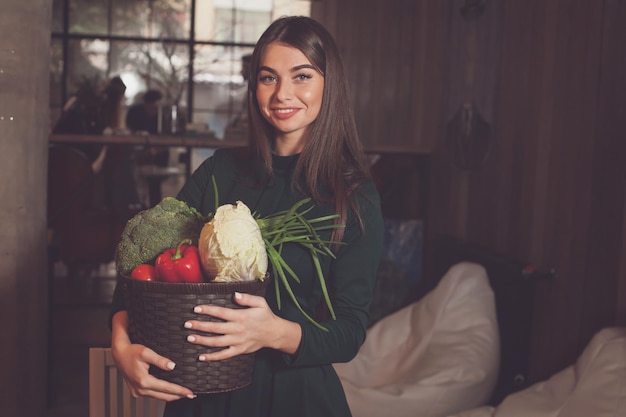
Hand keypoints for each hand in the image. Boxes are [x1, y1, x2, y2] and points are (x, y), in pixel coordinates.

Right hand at [111, 312, 194, 400]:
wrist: (119, 354)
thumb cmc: (131, 352)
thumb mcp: (146, 352)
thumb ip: (160, 360)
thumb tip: (172, 366)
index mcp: (143, 380)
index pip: (166, 388)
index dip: (179, 390)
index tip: (189, 392)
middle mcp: (139, 389)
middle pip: (163, 396)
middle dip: (178, 396)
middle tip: (191, 395)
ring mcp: (137, 392)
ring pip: (158, 397)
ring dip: (171, 396)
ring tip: (183, 394)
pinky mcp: (136, 391)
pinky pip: (152, 395)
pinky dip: (162, 394)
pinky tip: (170, 392)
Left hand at [183, 292, 301, 360]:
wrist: (274, 333)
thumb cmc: (265, 316)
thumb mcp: (260, 303)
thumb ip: (247, 298)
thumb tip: (235, 294)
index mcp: (241, 316)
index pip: (221, 313)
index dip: (208, 310)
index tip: (196, 309)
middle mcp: (237, 329)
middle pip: (215, 328)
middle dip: (199, 326)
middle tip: (186, 324)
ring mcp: (237, 341)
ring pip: (216, 342)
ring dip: (202, 341)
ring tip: (189, 338)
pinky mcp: (238, 350)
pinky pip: (224, 355)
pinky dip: (212, 357)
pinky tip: (201, 357)